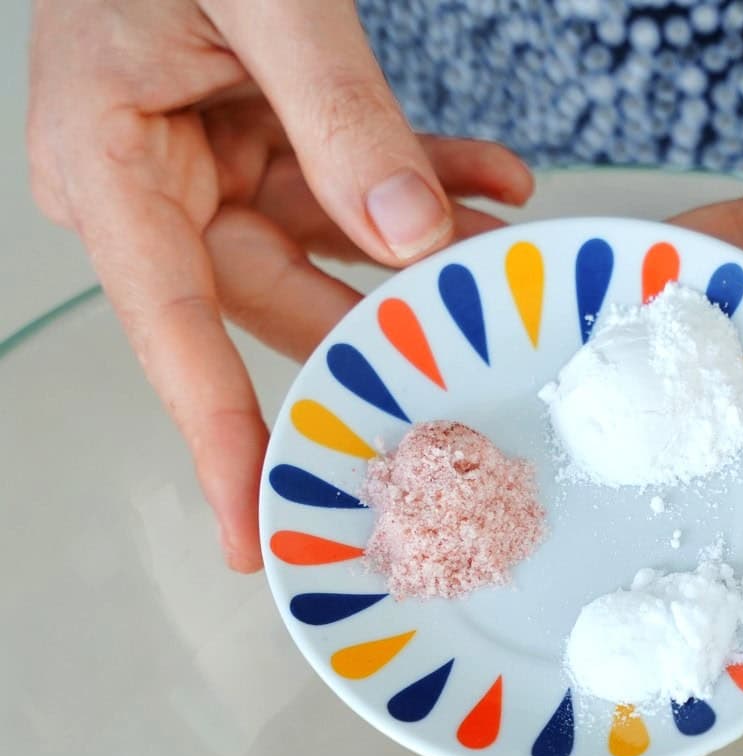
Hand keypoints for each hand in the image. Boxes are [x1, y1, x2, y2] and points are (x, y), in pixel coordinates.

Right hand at [27, 0, 532, 571]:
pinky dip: (417, 183)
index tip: (256, 534)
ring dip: (419, 254)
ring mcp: (199, 168)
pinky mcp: (247, 138)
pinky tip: (494, 184)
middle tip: (475, 375)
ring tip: (509, 259)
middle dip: (381, 330)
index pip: (174, 335)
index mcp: (111, 169)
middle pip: (274, 302)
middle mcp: (147, 189)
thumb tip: (412, 239)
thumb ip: (338, 113)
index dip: (220, 441)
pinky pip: (340, 188)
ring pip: (322, 253)